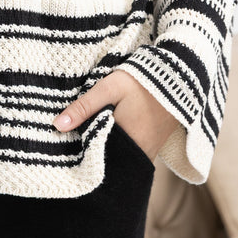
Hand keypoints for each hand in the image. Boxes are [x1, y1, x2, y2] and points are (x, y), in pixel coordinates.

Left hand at [52, 68, 183, 161]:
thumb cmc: (142, 81)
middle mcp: (138, 154)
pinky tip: (109, 133)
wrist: (180, 77)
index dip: (78, 152)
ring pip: (117, 157)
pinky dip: (117, 146)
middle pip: (106, 160)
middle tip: (72, 141)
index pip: (93, 157)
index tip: (63, 144)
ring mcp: (148, 152)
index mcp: (124, 142)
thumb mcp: (109, 89)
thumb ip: (83, 107)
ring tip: (88, 135)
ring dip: (104, 149)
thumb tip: (57, 125)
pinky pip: (130, 153)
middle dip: (89, 153)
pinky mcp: (153, 146)